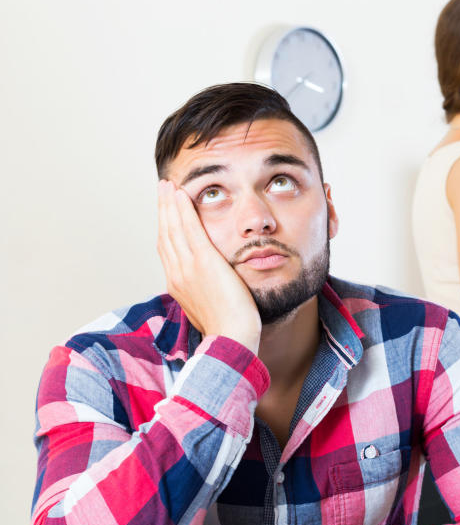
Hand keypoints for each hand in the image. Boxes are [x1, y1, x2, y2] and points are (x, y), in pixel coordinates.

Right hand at [157, 180, 261, 352]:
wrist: (232, 339)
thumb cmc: (227, 330)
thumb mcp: (209, 309)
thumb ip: (205, 293)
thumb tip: (209, 290)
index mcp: (178, 285)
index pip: (167, 249)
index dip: (165, 227)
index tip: (166, 212)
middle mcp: (177, 274)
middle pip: (165, 234)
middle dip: (163, 210)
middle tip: (162, 188)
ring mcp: (187, 267)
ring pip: (173, 228)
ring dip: (169, 204)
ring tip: (168, 185)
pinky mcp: (203, 262)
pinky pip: (189, 229)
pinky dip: (183, 210)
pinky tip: (182, 194)